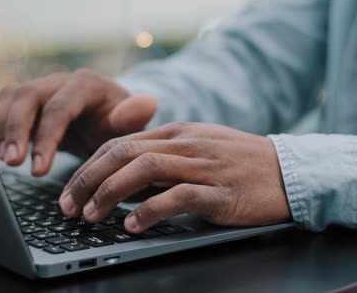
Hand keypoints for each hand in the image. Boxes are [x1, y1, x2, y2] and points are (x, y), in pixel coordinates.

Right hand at [0, 69, 156, 175]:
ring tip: (6, 160)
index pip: (59, 108)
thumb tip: (148, 103)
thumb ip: (134, 115)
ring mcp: (41, 90)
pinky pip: (4, 107)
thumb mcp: (129, 123)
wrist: (106, 116)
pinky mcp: (28, 103)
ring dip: (3, 128)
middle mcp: (59, 81)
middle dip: (16, 131)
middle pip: (27, 97)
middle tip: (12, 163)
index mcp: (86, 84)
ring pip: (11, 98)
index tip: (40, 169)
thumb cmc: (118, 122)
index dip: (46, 138)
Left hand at [59, 122, 291, 232]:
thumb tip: (122, 181)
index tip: (69, 191)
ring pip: (146, 170)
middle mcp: (187, 144)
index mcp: (178, 132)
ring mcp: (204, 166)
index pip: (120, 142)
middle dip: (88, 179)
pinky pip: (178, 197)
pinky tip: (132, 225)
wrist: (290, 171)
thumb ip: (163, 160)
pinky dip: (150, 210)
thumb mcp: (199, 150)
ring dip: (110, 193)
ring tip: (90, 216)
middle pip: (124, 153)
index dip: (89, 167)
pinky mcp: (221, 192)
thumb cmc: (240, 164)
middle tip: (67, 206)